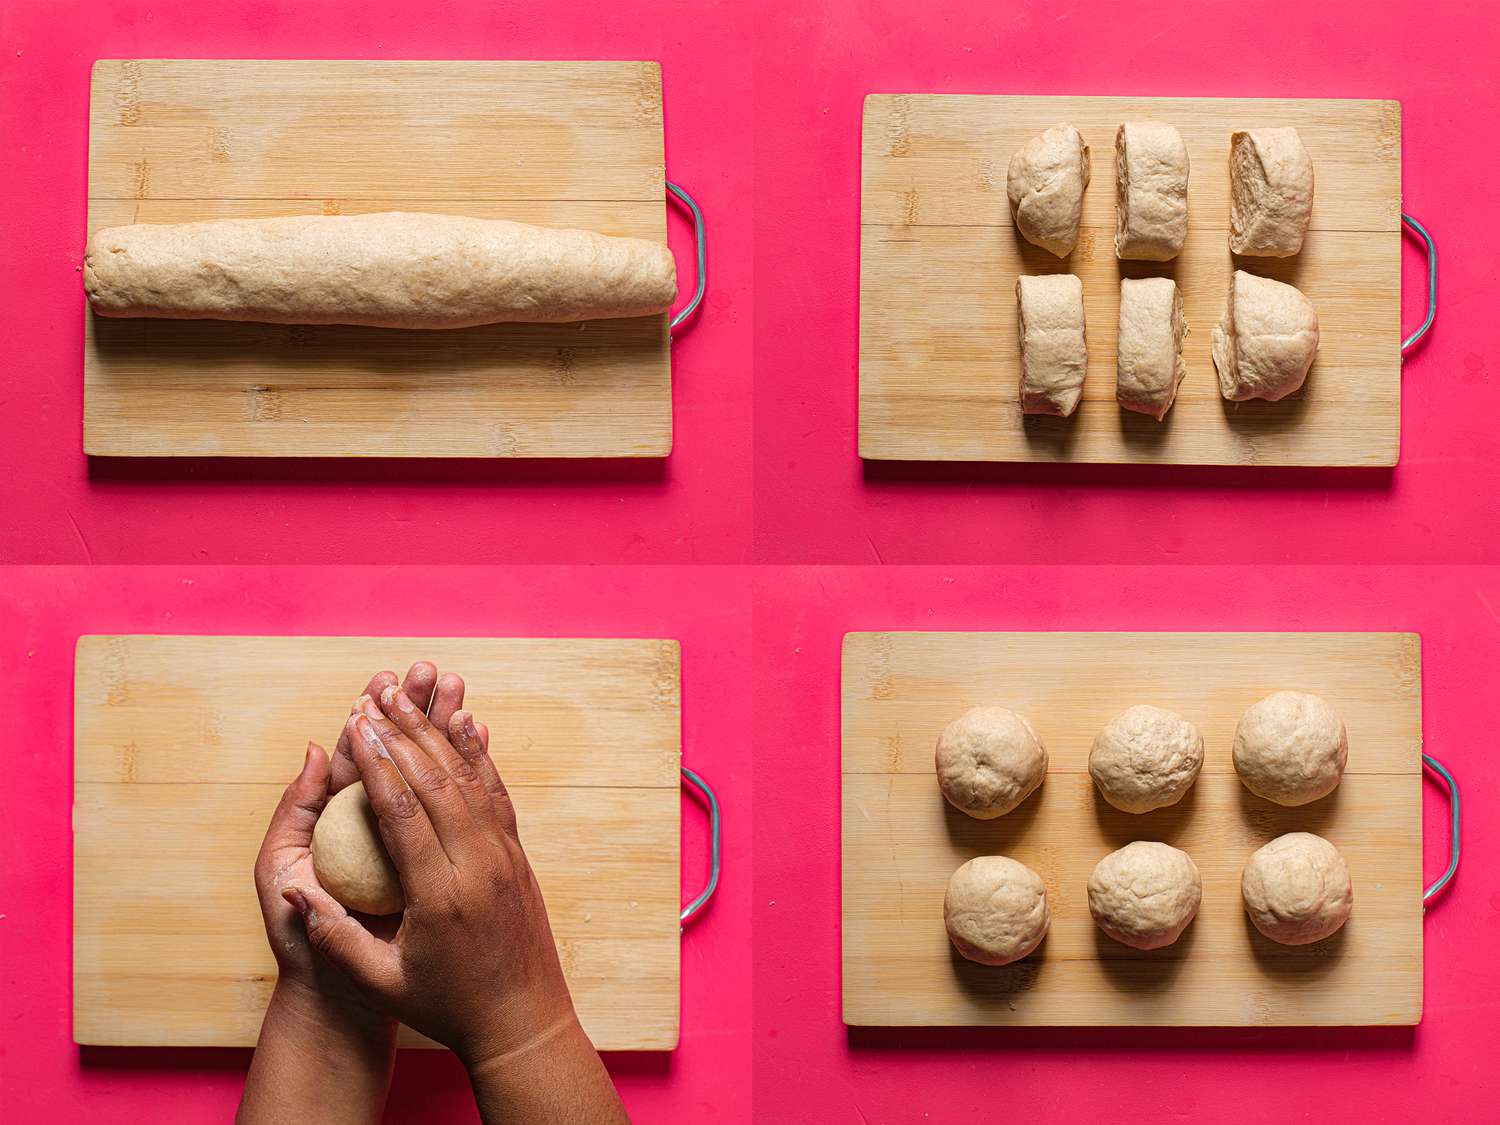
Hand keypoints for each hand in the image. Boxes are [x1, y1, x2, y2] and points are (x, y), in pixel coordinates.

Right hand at [282, 683, 575, 1067]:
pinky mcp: (518, 854)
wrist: (522, 1020)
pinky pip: (495, 792)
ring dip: (438, 732)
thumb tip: (295, 895)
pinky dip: (477, 755)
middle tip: (377, 693)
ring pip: (470, 779)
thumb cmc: (444, 1007)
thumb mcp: (381, 983)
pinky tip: (464, 724)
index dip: (375, 762)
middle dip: (403, 732)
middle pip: (437, 781)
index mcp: (441, 894)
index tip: (353, 725)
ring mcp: (505, 855)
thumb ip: (335, 940)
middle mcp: (478, 864)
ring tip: (412, 695)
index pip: (403, 812)